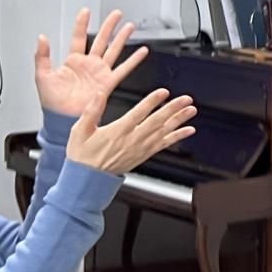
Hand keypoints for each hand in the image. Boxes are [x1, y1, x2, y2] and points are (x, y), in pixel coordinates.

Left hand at [35, 9, 147, 118]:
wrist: (62, 118)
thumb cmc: (52, 101)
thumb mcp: (42, 76)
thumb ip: (41, 56)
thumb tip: (42, 38)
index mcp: (72, 61)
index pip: (78, 37)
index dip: (82, 24)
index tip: (86, 12)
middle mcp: (88, 65)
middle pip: (101, 40)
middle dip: (109, 26)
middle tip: (116, 14)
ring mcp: (100, 73)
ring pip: (113, 50)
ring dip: (122, 38)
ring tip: (130, 26)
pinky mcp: (108, 82)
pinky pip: (123, 69)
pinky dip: (134, 60)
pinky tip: (142, 51)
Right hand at [66, 88, 196, 174]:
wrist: (87, 179)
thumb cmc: (83, 154)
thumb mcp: (80, 131)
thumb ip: (91, 111)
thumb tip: (100, 94)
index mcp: (117, 131)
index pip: (138, 113)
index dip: (152, 102)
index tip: (163, 92)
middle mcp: (132, 140)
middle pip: (157, 121)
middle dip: (173, 109)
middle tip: (187, 99)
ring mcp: (140, 148)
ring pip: (163, 132)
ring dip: (179, 120)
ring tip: (191, 110)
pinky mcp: (144, 154)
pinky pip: (164, 145)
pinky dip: (177, 137)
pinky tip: (189, 130)